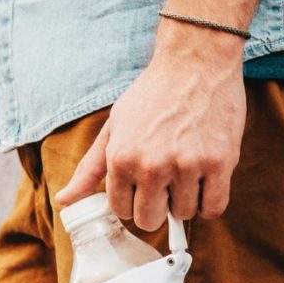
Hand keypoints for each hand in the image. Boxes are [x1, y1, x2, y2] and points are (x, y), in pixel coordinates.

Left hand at [56, 24, 245, 230]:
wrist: (196, 62)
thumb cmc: (153, 94)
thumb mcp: (114, 127)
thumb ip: (90, 168)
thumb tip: (63, 200)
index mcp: (121, 158)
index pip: (122, 210)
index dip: (134, 200)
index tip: (143, 186)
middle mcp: (151, 165)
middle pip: (151, 220)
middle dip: (157, 207)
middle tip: (166, 182)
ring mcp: (187, 165)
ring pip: (184, 214)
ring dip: (186, 200)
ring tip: (188, 170)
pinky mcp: (220, 163)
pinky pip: (214, 208)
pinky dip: (210, 201)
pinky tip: (206, 180)